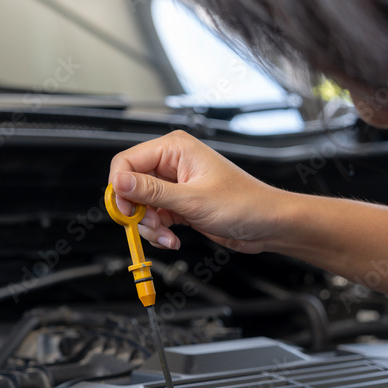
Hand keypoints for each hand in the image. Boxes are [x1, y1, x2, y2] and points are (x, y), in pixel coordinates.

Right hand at [108, 130, 290, 252]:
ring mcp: (175, 185)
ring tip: (167, 236)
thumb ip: (153, 191)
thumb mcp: (193, 200)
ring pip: (141, 205)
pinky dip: (159, 232)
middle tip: (149, 226)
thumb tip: (120, 182)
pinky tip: (173, 239)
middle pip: (131, 185)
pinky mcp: (180, 204)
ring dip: (149, 226)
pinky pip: (155, 218)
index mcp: (175, 148)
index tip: (125, 211)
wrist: (268, 224)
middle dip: (137, 212)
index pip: (126, 161)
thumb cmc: (244, 204)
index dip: (120, 187)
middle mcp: (172, 163)